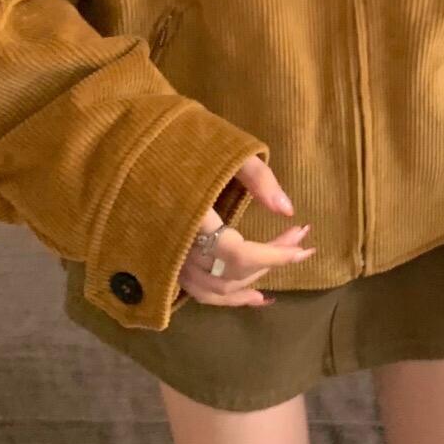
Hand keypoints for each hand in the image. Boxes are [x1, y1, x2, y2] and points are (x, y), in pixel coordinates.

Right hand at [177, 154, 315, 307]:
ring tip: (287, 258)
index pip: (238, 253)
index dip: (273, 255)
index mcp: (191, 218)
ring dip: (256, 279)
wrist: (139, 152)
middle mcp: (178, 248)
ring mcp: (170, 262)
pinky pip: (201, 294)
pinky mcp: (167, 266)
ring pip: (219, 289)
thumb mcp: (227, 151)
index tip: (305, 246)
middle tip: (301, 236)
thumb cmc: (183, 145)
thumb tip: (288, 210)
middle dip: (273, 257)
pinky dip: (231, 298)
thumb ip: (258, 178)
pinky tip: (258, 296)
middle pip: (233, 271)